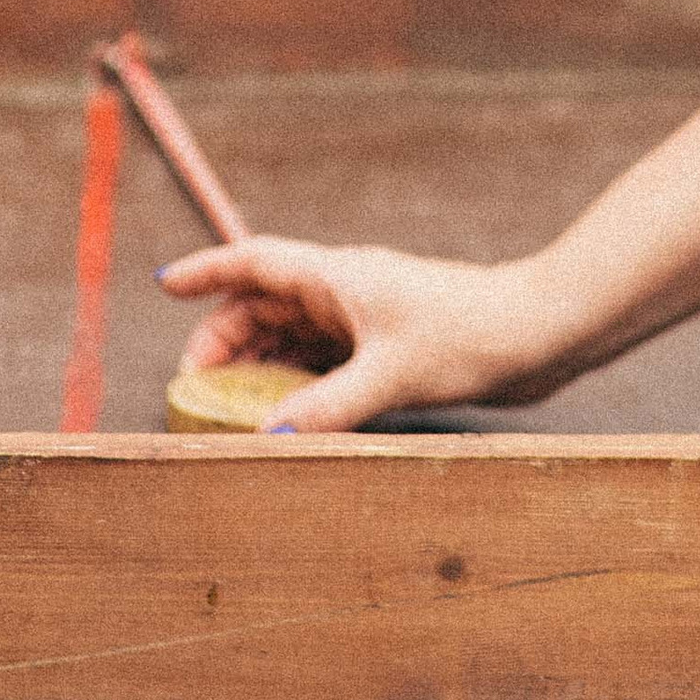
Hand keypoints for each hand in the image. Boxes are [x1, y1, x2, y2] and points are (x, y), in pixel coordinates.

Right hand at [158, 235, 569, 433]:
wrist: (537, 332)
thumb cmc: (470, 334)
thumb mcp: (392, 373)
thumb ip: (328, 407)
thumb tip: (268, 437)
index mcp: (338, 277)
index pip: (254, 262)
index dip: (206, 271)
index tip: (162, 283)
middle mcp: (346, 292)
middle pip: (264, 306)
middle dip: (224, 342)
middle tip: (194, 390)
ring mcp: (366, 319)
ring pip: (292, 337)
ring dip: (259, 368)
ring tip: (230, 411)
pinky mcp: (387, 347)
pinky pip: (323, 362)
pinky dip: (296, 385)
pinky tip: (285, 417)